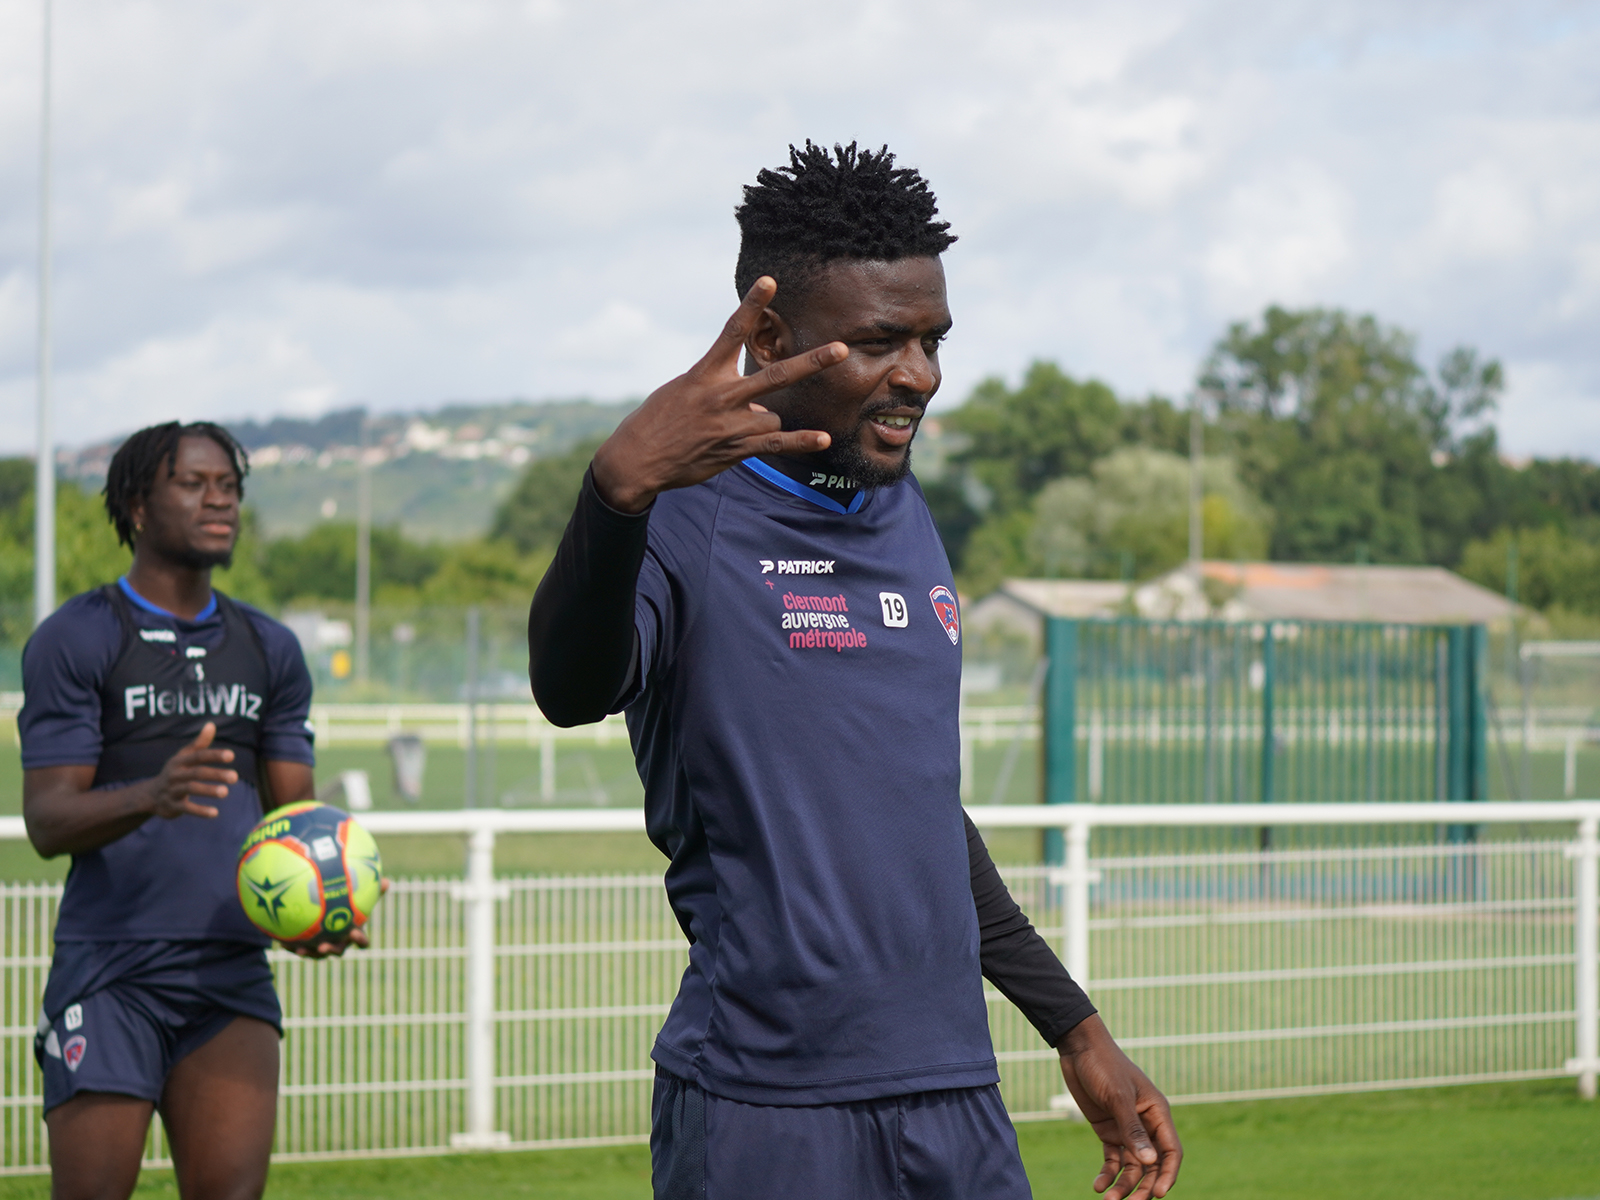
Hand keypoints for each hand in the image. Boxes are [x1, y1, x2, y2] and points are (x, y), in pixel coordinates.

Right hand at [150, 722, 238, 819]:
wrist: (152, 795)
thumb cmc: (176, 772)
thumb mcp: (184, 756)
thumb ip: (200, 743)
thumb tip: (211, 724)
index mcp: (180, 761)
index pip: (198, 756)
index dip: (214, 755)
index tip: (231, 756)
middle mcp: (175, 774)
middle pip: (197, 773)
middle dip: (216, 774)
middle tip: (235, 777)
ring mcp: (173, 790)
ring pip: (191, 789)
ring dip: (208, 790)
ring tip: (225, 792)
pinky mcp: (172, 806)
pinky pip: (186, 808)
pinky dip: (200, 811)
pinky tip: (215, 813)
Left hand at [284, 878, 389, 958]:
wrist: (324, 910)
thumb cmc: (346, 902)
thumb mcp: (358, 895)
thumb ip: (371, 891)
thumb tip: (387, 880)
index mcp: (353, 933)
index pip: (361, 941)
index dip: (359, 940)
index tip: (354, 932)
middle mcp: (339, 943)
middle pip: (338, 951)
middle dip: (331, 951)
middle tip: (324, 946)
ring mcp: (322, 947)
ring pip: (316, 954)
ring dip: (309, 953)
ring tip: (300, 949)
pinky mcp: (306, 947)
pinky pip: (299, 949)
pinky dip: (292, 946)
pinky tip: (283, 941)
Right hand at [590, 276, 845, 512]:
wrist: (637, 459)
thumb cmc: (658, 420)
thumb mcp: (682, 388)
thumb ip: (716, 382)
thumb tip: (752, 393)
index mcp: (704, 374)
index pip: (732, 331)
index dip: (752, 305)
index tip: (769, 280)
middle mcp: (721, 396)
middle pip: (775, 375)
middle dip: (811, 362)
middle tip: (841, 349)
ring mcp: (731, 424)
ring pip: (772, 415)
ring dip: (761, 421)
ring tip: (732, 428)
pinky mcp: (735, 449)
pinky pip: (776, 443)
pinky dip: (801, 441)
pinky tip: (823, 438)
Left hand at [1057, 1015, 1181, 1199]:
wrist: (1078, 1048)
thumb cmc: (1104, 1065)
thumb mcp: (1117, 1096)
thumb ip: (1131, 1129)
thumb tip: (1149, 1161)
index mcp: (1157, 1112)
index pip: (1171, 1151)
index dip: (1167, 1174)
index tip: (1159, 1194)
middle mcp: (1145, 1124)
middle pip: (1151, 1165)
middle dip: (1143, 1186)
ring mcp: (1126, 1128)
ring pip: (1131, 1166)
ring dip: (1123, 1184)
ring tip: (1108, 1199)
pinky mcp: (1108, 1130)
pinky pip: (1112, 1158)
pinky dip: (1107, 1173)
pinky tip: (1098, 1186)